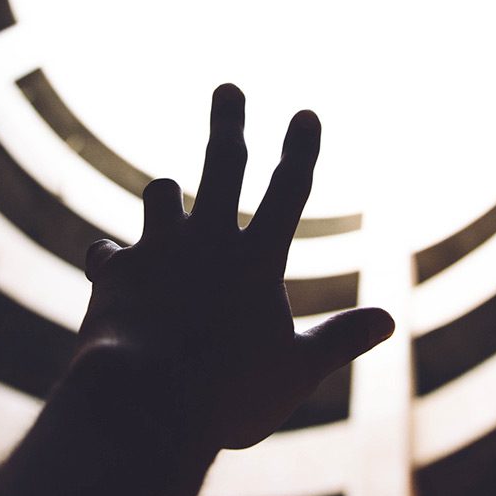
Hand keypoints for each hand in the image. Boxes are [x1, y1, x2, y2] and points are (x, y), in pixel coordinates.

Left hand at [75, 84, 393, 450]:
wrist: (145, 404)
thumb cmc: (229, 395)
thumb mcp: (296, 372)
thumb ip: (339, 339)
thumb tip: (388, 321)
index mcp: (257, 259)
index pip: (288, 190)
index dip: (299, 149)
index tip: (304, 114)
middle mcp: (208, 241)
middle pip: (221, 163)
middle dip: (227, 121)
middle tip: (227, 90)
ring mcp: (158, 250)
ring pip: (162, 194)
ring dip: (168, 195)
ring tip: (170, 197)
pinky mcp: (115, 271)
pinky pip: (107, 251)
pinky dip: (112, 258)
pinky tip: (109, 267)